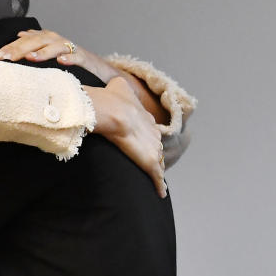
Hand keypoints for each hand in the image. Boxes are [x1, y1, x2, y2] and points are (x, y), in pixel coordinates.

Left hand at [0, 29, 119, 82]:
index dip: (10, 48)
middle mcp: (56, 40)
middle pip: (36, 41)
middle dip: (20, 49)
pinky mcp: (85, 58)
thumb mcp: (48, 54)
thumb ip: (34, 46)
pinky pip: (77, 57)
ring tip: (30, 58)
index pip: (24, 41)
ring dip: (43, 51)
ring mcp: (71, 48)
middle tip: (6, 58)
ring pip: (55, 46)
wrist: (98, 69)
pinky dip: (70, 58)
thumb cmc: (68, 61)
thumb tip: (19, 36)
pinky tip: (61, 62)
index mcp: (45, 39)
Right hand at [83, 79, 167, 197]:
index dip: (145, 134)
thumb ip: (120, 85)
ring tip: (156, 177)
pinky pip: (157, 177)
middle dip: (153, 151)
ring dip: (158, 168)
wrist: (114, 113)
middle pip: (155, 145)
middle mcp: (153, 134)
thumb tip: (115, 82)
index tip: (142, 139)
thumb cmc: (113, 99)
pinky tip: (161, 193)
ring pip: (159, 161)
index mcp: (146, 118)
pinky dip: (160, 185)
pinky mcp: (150, 162)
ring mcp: (153, 149)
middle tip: (149, 158)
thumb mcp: (119, 85)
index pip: (149, 129)